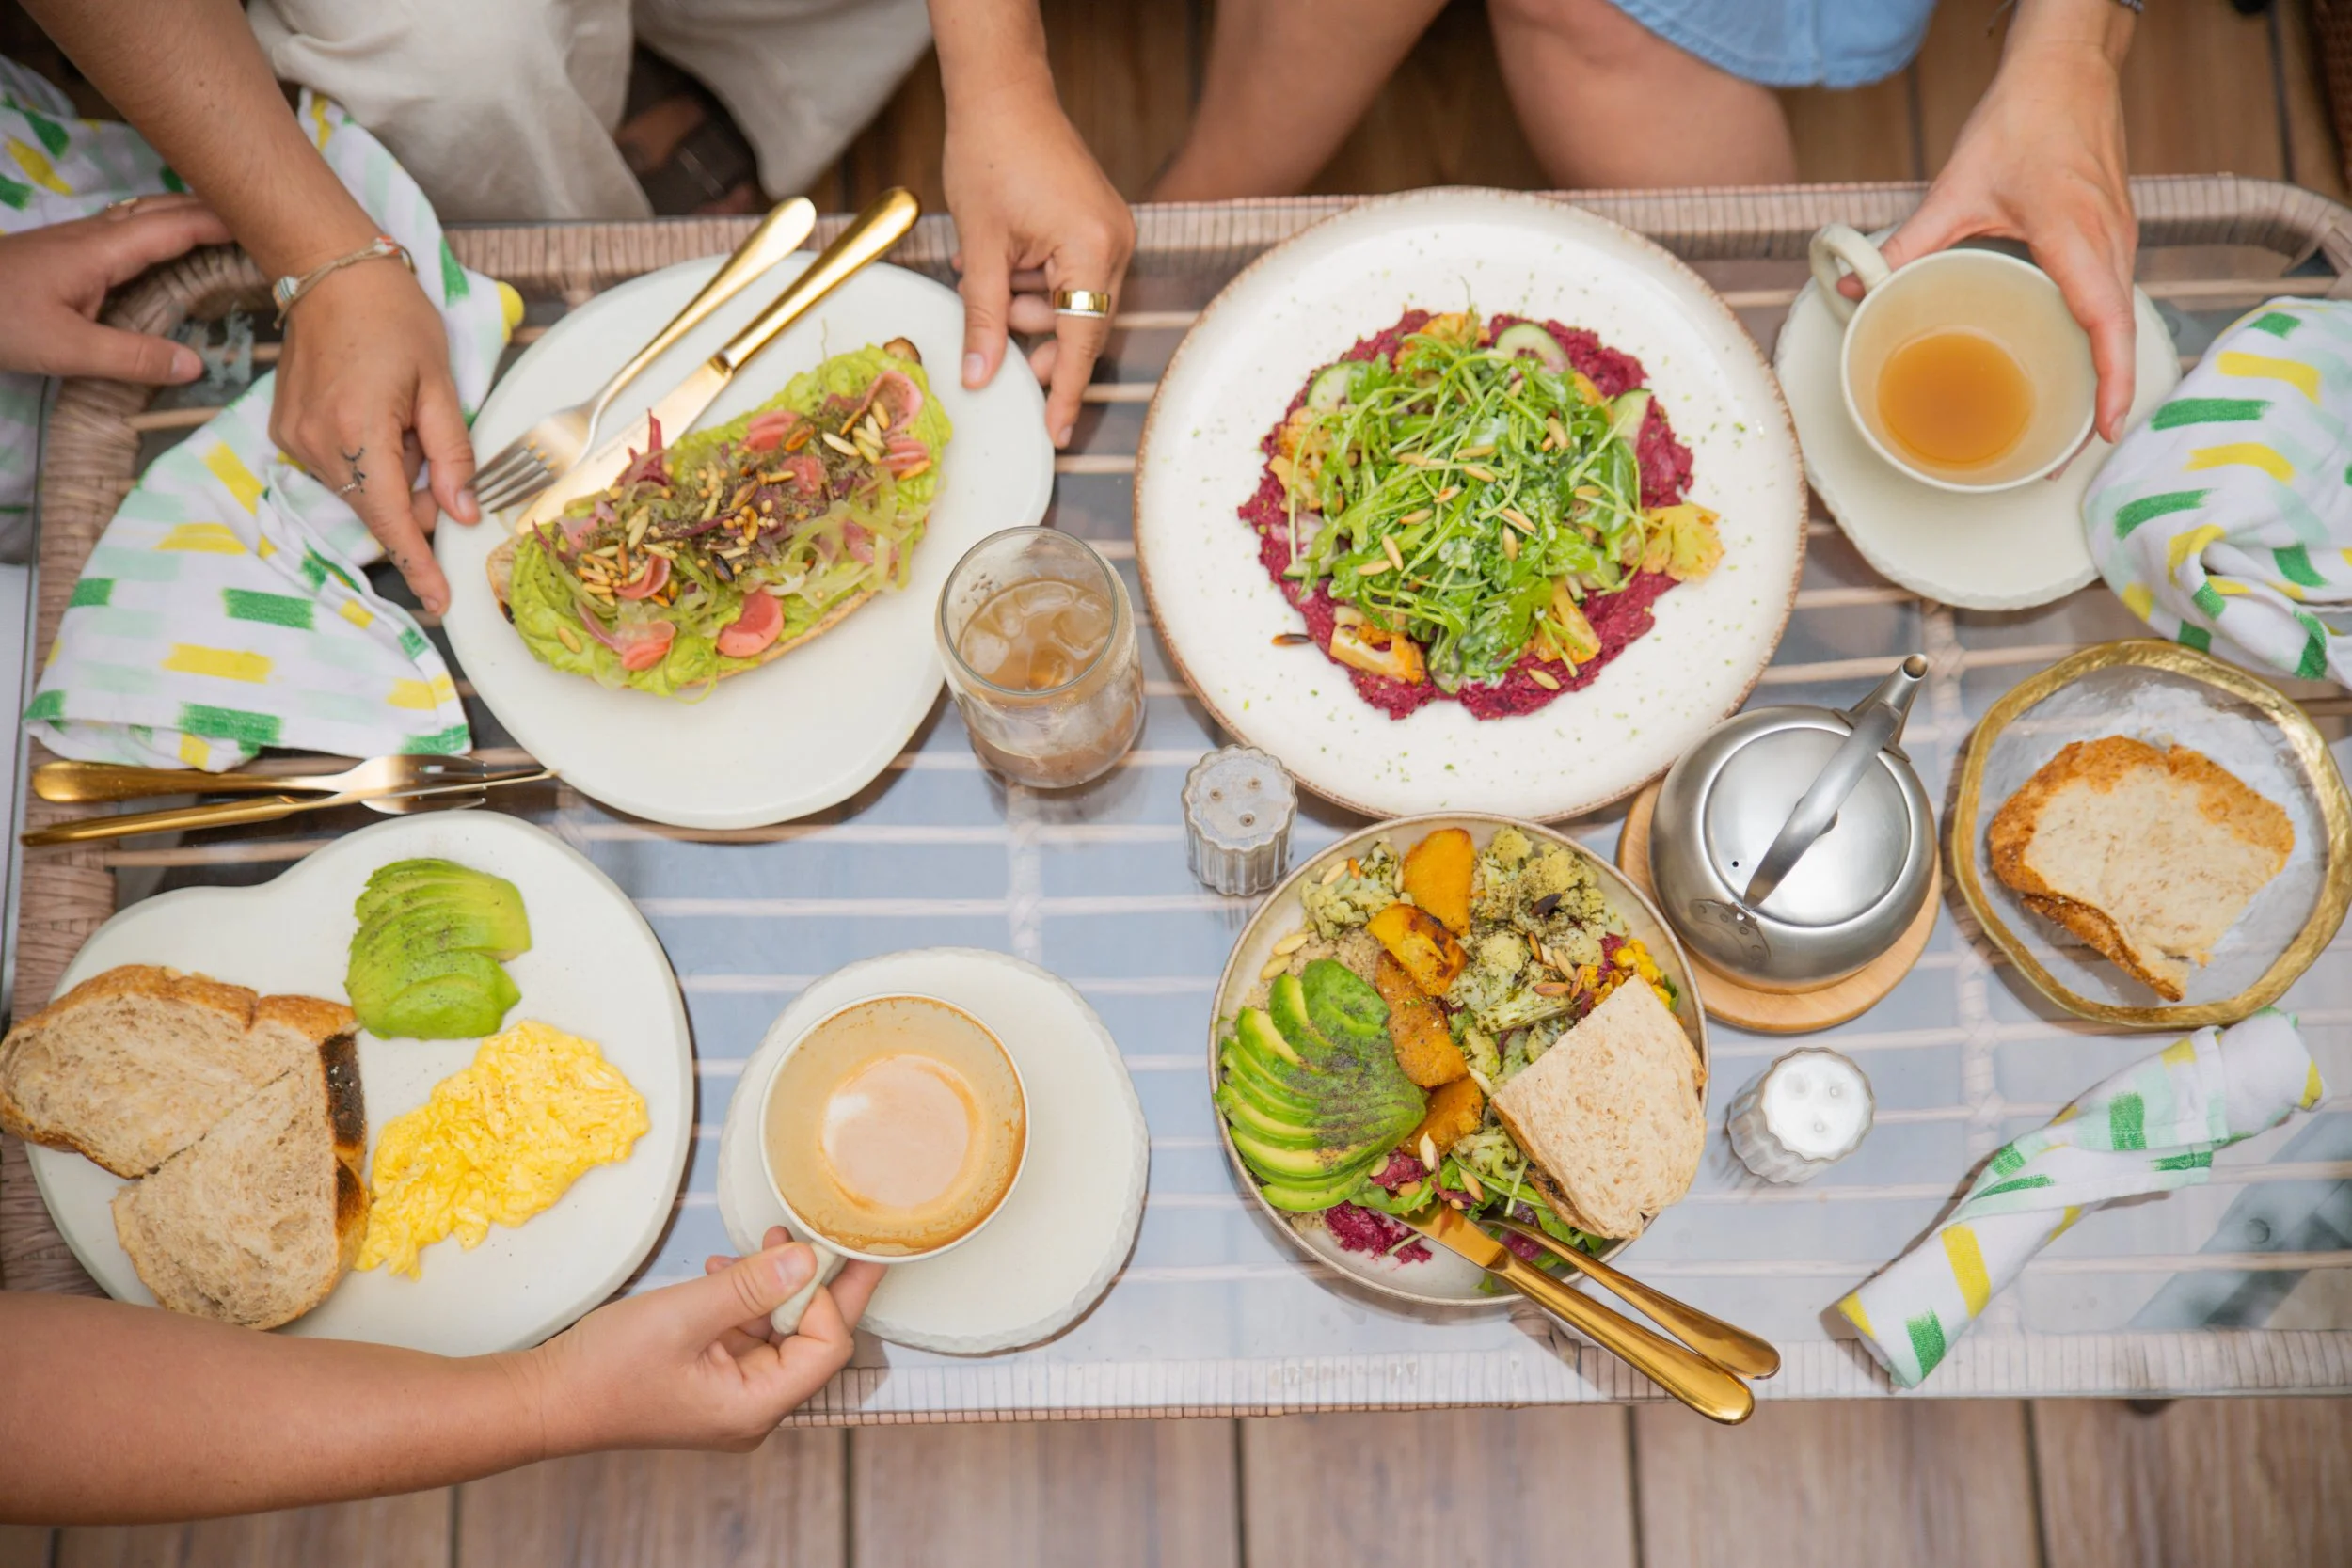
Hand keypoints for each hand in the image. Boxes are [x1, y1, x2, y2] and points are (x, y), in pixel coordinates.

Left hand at [0, 195, 230, 383]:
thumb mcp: (65, 348)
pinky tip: (165, 251)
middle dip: (210, 211)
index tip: (264, 229)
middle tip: (253, 226)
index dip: (220, 224)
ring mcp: (78, 239)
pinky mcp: (66, 250)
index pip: (174, 227)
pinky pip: (126, 230)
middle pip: (161, 209)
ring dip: (185, 217)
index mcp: (102, 250)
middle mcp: (95, 235)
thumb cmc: (0, 317)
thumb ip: (131, 358)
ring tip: (222, 233)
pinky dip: (160, 231)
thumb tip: (196, 366)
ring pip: (143, 215)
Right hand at [270, 256, 479, 612]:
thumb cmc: (391, 317)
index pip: (392, 521)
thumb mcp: (440, 385)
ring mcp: (293, 439)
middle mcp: (315, 445)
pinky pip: (339, 467)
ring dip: (392, 469)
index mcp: (357, 435)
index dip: (419, 564)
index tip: (438, 601)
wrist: (328, 270)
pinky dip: (368, 456)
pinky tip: (376, 413)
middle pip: (379, 506)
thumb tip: (461, 512)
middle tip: (432, 442)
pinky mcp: (286, 431)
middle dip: (417, 493)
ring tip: (400, 414)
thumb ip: (451, 455)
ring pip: (360, 488)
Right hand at [525, 1233, 883, 1453]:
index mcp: (755, 1407)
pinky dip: (747, 1299)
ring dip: (776, 1285)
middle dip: (815, 1284)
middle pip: (813, 1340)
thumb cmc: (606, 1370)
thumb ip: (750, 1287)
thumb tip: (809, 1259)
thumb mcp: (684, 1315)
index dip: (829, 1297)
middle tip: (829, 1231)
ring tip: (761, 1243)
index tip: (824, 1248)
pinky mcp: (714, 1378)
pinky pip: (750, 1334)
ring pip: (781, 1332)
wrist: (548, 1398)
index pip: (827, 1349)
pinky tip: (725, 1270)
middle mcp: (754, 1408)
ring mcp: (734, 1394)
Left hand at [944, 84, 1135, 447]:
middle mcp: (1116, 245)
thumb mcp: (979, 247)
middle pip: (1082, 326)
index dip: (1064, 392)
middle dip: (1037, 341)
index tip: (1055, 434)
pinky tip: (1005, 267)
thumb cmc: (990, 153)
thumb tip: (981, 376)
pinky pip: (1073, 276)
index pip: (1081, 341)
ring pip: (1074, 303)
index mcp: (1092, 250)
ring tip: (988, 275)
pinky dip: (1039, 284)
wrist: (1003, 92)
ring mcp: (1112, 233)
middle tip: (998, 350)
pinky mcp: (1099, 225)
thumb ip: (984, 318)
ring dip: (1030, 306)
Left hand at [1871, 31, 2135, 441]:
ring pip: (2117, 317)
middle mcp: (2110, 244)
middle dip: (2102, 397)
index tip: (2103, 431)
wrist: (2069, 66)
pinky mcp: (2113, 232)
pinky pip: (2111, 295)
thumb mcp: (1958, 187)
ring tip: (2069, 420)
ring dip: (2102, 368)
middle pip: (2117, 335)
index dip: (2111, 383)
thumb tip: (1861, 287)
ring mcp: (2119, 237)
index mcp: (2078, 238)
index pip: (2107, 324)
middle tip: (2063, 450)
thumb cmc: (2028, 116)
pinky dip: (2098, 335)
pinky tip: (2070, 358)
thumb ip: (1909, 241)